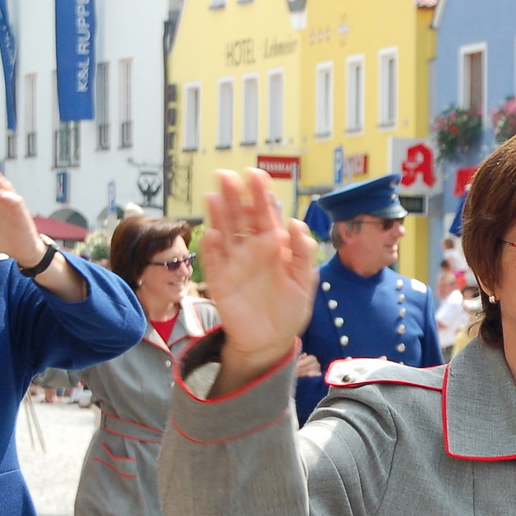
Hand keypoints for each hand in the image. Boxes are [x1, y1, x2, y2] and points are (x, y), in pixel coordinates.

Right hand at [202, 169, 318, 390]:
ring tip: (214, 195)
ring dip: (217, 214)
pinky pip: (213, 260)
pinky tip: (212, 234)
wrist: (271, 340)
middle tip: (227, 175)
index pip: (265, 214)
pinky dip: (211, 247)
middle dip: (234, 196)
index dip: (261, 194)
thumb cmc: (289, 309)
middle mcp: (251, 248)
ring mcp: (233, 262)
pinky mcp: (220, 280)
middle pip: (240, 216)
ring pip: (223, 232)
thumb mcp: (304, 280)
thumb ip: (303, 252)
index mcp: (273, 245)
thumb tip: (296, 224)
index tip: (256, 175)